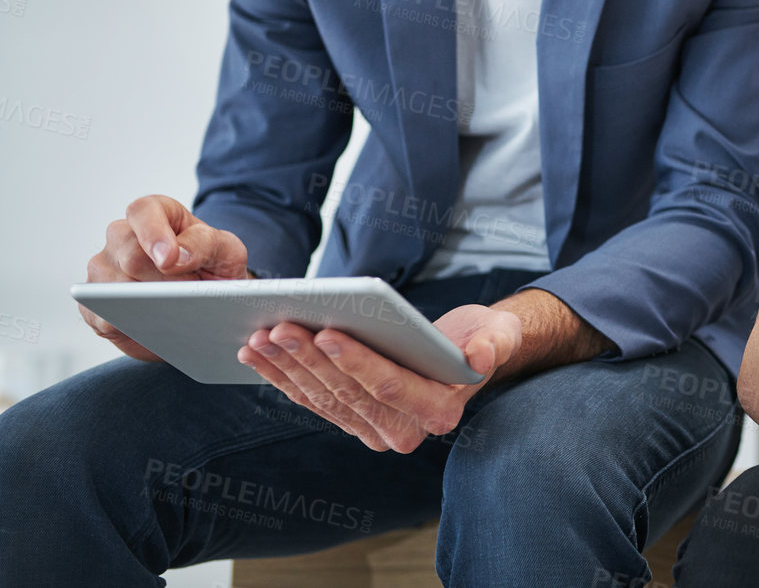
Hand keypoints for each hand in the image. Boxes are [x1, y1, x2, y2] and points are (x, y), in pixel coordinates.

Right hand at [80, 194, 250, 360]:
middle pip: (129, 255)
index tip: (169, 260)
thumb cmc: (213, 268)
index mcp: (156, 214)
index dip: (154, 234)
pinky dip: (130, 324)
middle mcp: (122, 237)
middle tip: (188, 290)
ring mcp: (103, 269)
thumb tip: (176, 256)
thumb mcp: (226, 250)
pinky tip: (153, 324)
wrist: (207, 302)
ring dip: (147, 303)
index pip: (143, 211)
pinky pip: (103, 316)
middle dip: (162, 278)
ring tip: (175, 306)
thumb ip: (206, 244)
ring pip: (112, 287)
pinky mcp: (92, 303)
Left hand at [237, 303, 522, 452]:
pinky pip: (312, 401)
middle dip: (310, 360)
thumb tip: (480, 356)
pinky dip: (283, 377)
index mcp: (439, 411)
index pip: (389, 386)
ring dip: (288, 368)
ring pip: (323, 399)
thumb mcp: (499, 333)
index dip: (356, 361)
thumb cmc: (483, 337)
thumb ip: (494, 344)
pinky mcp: (352, 421)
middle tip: (281, 326)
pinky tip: (259, 355)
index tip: (327, 331)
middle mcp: (404, 431)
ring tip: (261, 336)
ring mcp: (374, 431)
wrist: (466, 353)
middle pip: (348, 393)